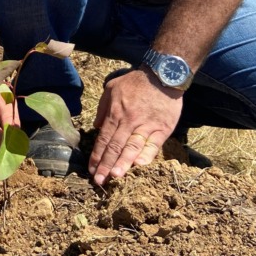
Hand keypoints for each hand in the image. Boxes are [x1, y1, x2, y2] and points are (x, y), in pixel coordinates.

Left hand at [89, 68, 182, 184]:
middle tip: (100, 181)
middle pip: (115, 146)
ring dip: (123, 163)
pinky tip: (139, 166)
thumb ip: (102, 108)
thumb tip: (96, 126)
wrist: (162, 75)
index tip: (92, 170)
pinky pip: (153, 145)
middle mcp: (129, 121)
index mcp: (115, 113)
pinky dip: (147, 156)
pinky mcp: (162, 128)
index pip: (103, 139)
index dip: (97, 156)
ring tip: (116, 177)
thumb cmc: (136, 82)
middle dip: (106, 165)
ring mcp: (146, 125)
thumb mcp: (112, 88)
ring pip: (132, 147)